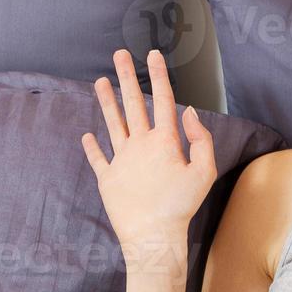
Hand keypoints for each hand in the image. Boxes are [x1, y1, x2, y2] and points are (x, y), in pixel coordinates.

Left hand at [82, 48, 216, 254]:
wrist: (153, 236)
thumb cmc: (182, 207)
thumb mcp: (205, 172)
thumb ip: (200, 140)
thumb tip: (189, 113)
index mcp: (165, 141)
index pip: (163, 100)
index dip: (159, 75)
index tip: (152, 55)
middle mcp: (140, 145)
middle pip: (133, 104)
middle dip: (127, 77)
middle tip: (119, 55)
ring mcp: (121, 160)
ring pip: (112, 123)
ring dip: (106, 102)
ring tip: (99, 82)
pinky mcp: (108, 178)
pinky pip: (98, 158)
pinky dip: (92, 147)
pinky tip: (86, 135)